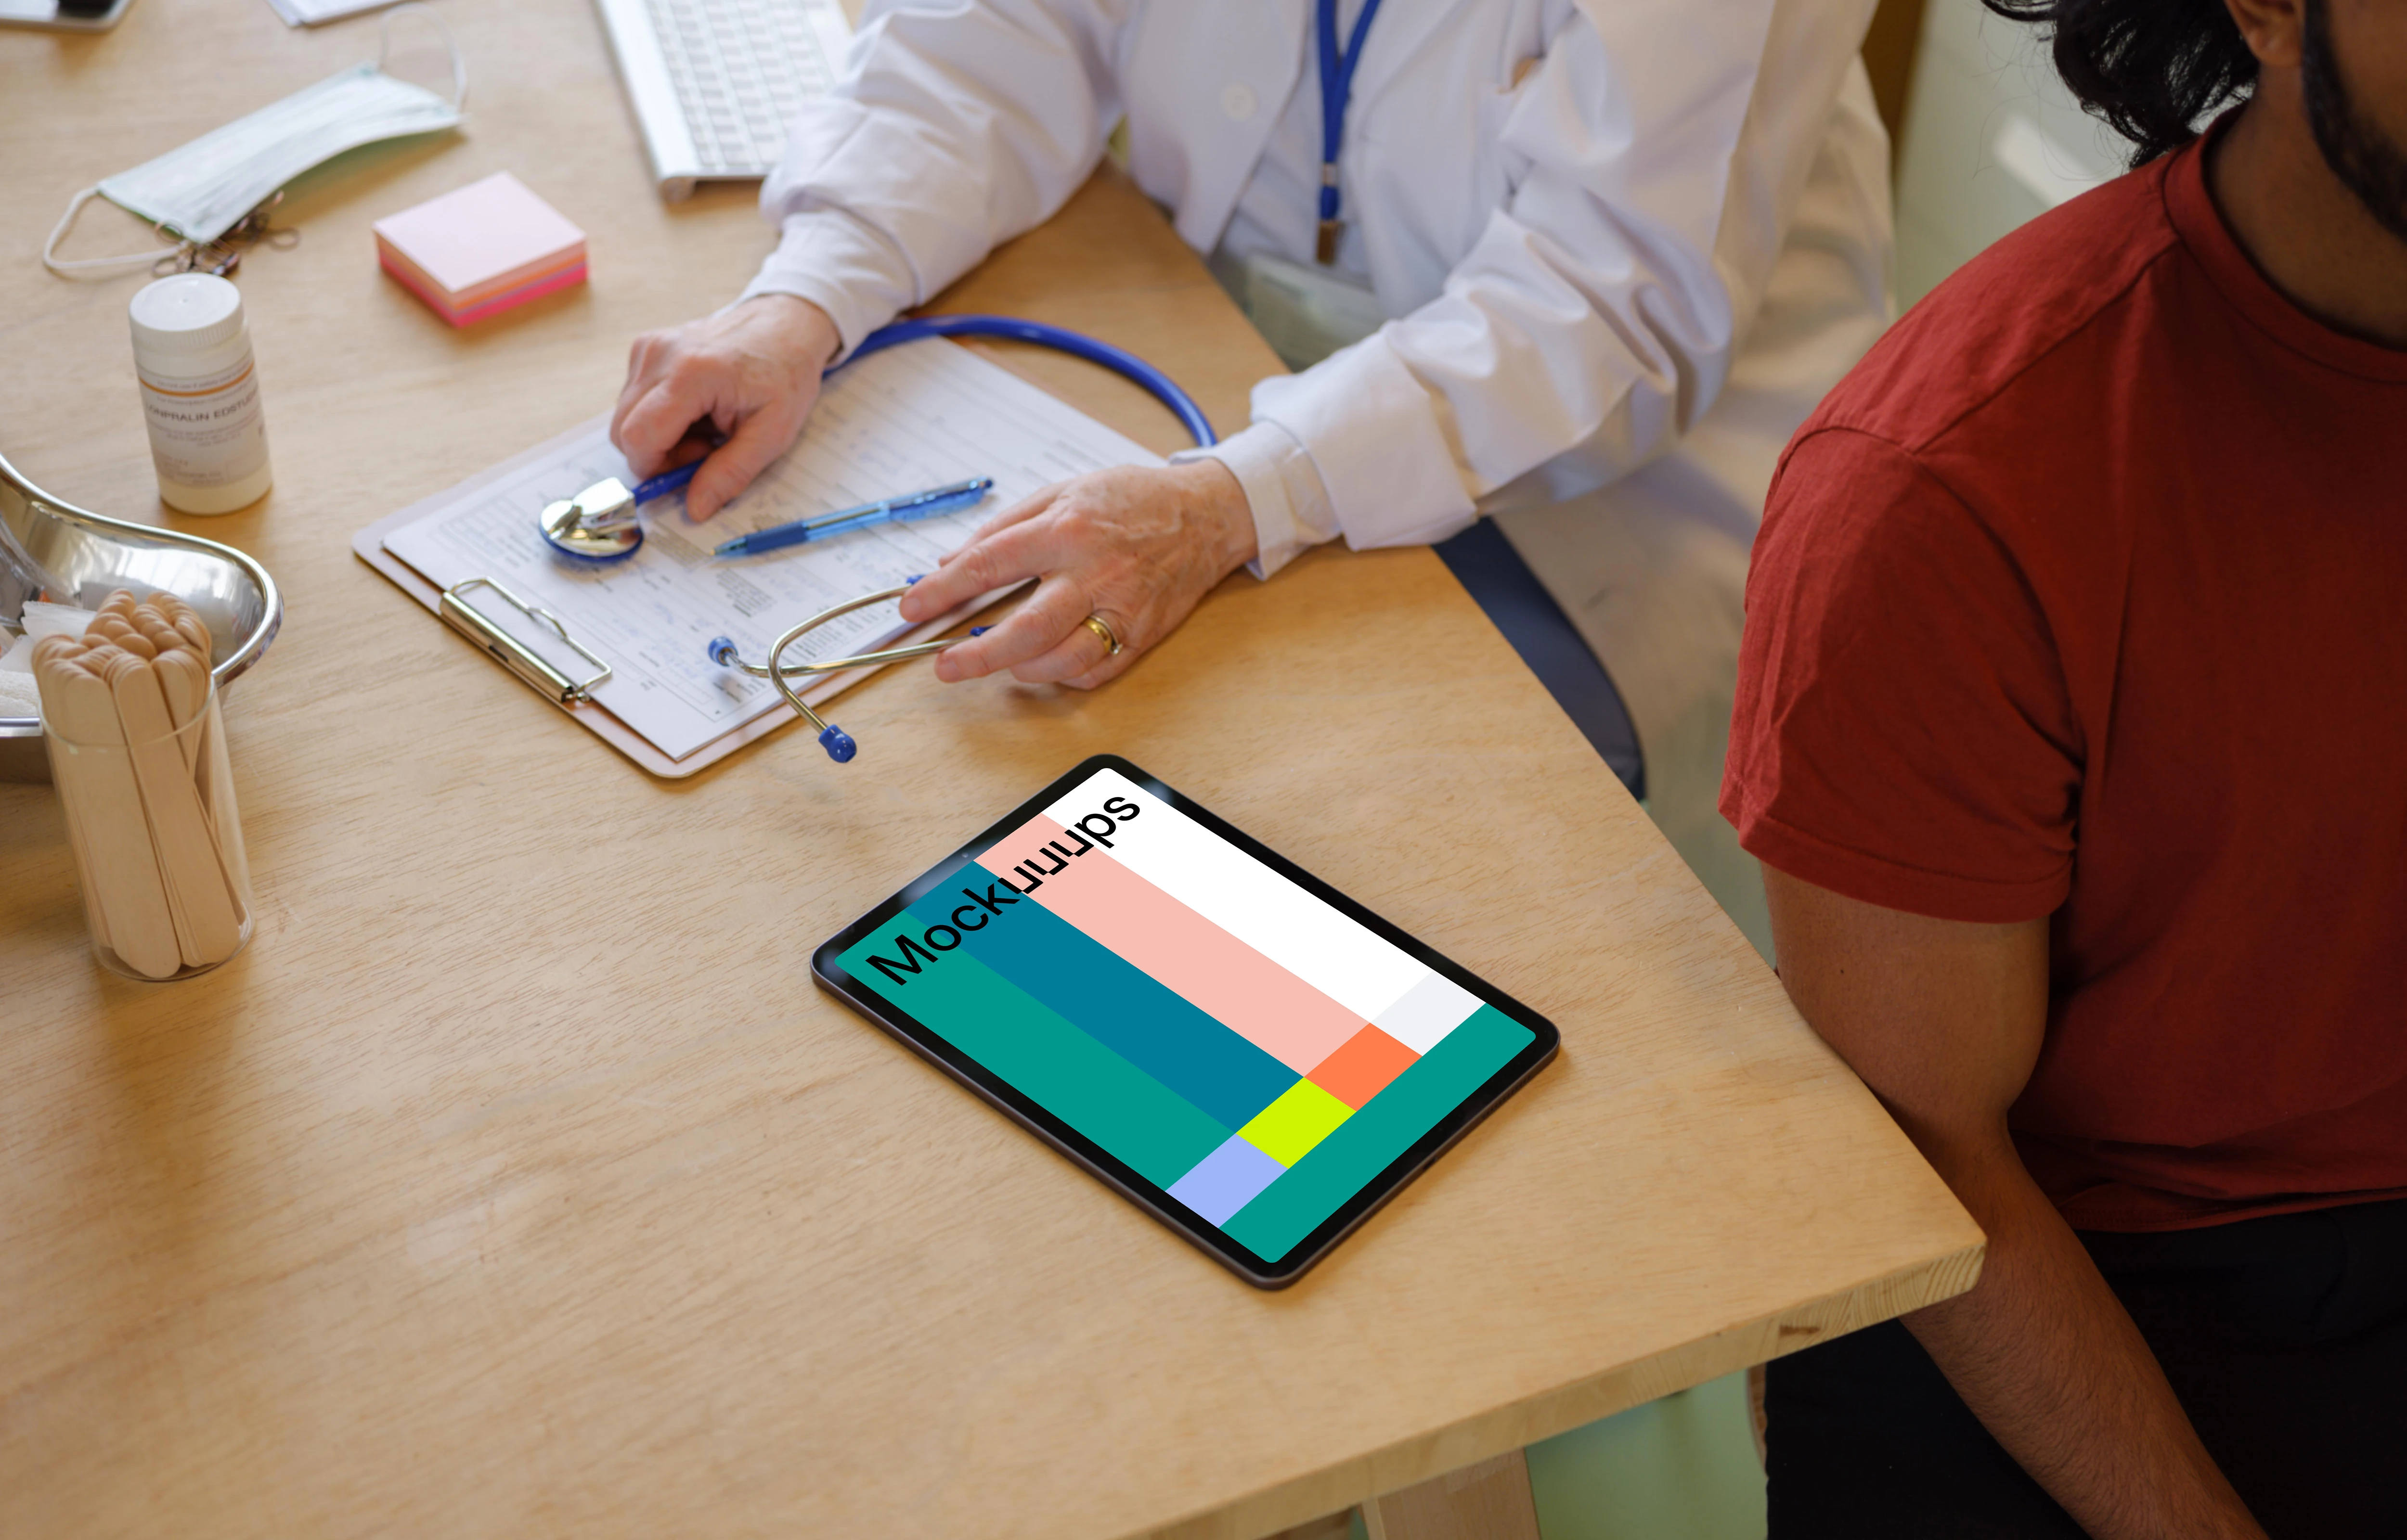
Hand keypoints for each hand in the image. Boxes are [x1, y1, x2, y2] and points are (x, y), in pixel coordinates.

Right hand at [610, 294, 841, 520]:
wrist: (785, 325)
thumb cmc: (785, 374)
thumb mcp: (772, 434)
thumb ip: (731, 474)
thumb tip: (695, 509)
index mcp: (691, 374)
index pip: (639, 437)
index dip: (656, 469)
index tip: (691, 471)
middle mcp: (659, 355)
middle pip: (623, 431)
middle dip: (658, 455)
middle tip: (706, 449)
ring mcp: (648, 347)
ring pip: (625, 418)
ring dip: (660, 436)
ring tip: (705, 426)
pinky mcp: (645, 347)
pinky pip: (633, 400)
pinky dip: (659, 415)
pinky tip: (695, 408)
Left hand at [895, 460, 1256, 688]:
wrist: (1205, 514)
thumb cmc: (1131, 500)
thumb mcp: (1061, 492)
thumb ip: (1005, 528)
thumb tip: (953, 563)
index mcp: (1066, 528)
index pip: (990, 564)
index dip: (943, 590)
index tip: (913, 607)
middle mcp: (1094, 571)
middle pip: (1028, 627)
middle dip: (979, 654)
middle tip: (947, 666)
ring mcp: (1122, 607)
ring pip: (1065, 659)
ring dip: (1023, 669)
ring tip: (1001, 665)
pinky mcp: (1143, 632)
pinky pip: (1097, 670)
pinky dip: (1064, 675)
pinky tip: (1046, 664)